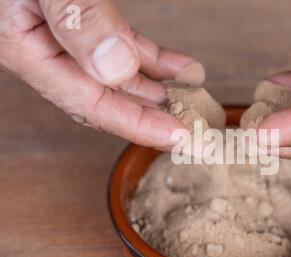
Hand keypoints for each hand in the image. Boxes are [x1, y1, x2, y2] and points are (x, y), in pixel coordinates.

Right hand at [0, 0, 204, 149]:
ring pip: (116, 75)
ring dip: (158, 88)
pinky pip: (120, 45)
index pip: (89, 103)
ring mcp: (65, 35)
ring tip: (195, 97)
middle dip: (153, 115)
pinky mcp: (82, 18)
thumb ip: (76, 17)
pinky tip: (181, 66)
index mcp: (26, 47)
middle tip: (196, 129)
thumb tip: (117, 68)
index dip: (136, 125)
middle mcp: (46, 49)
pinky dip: (152, 57)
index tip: (177, 137)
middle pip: (106, 97)